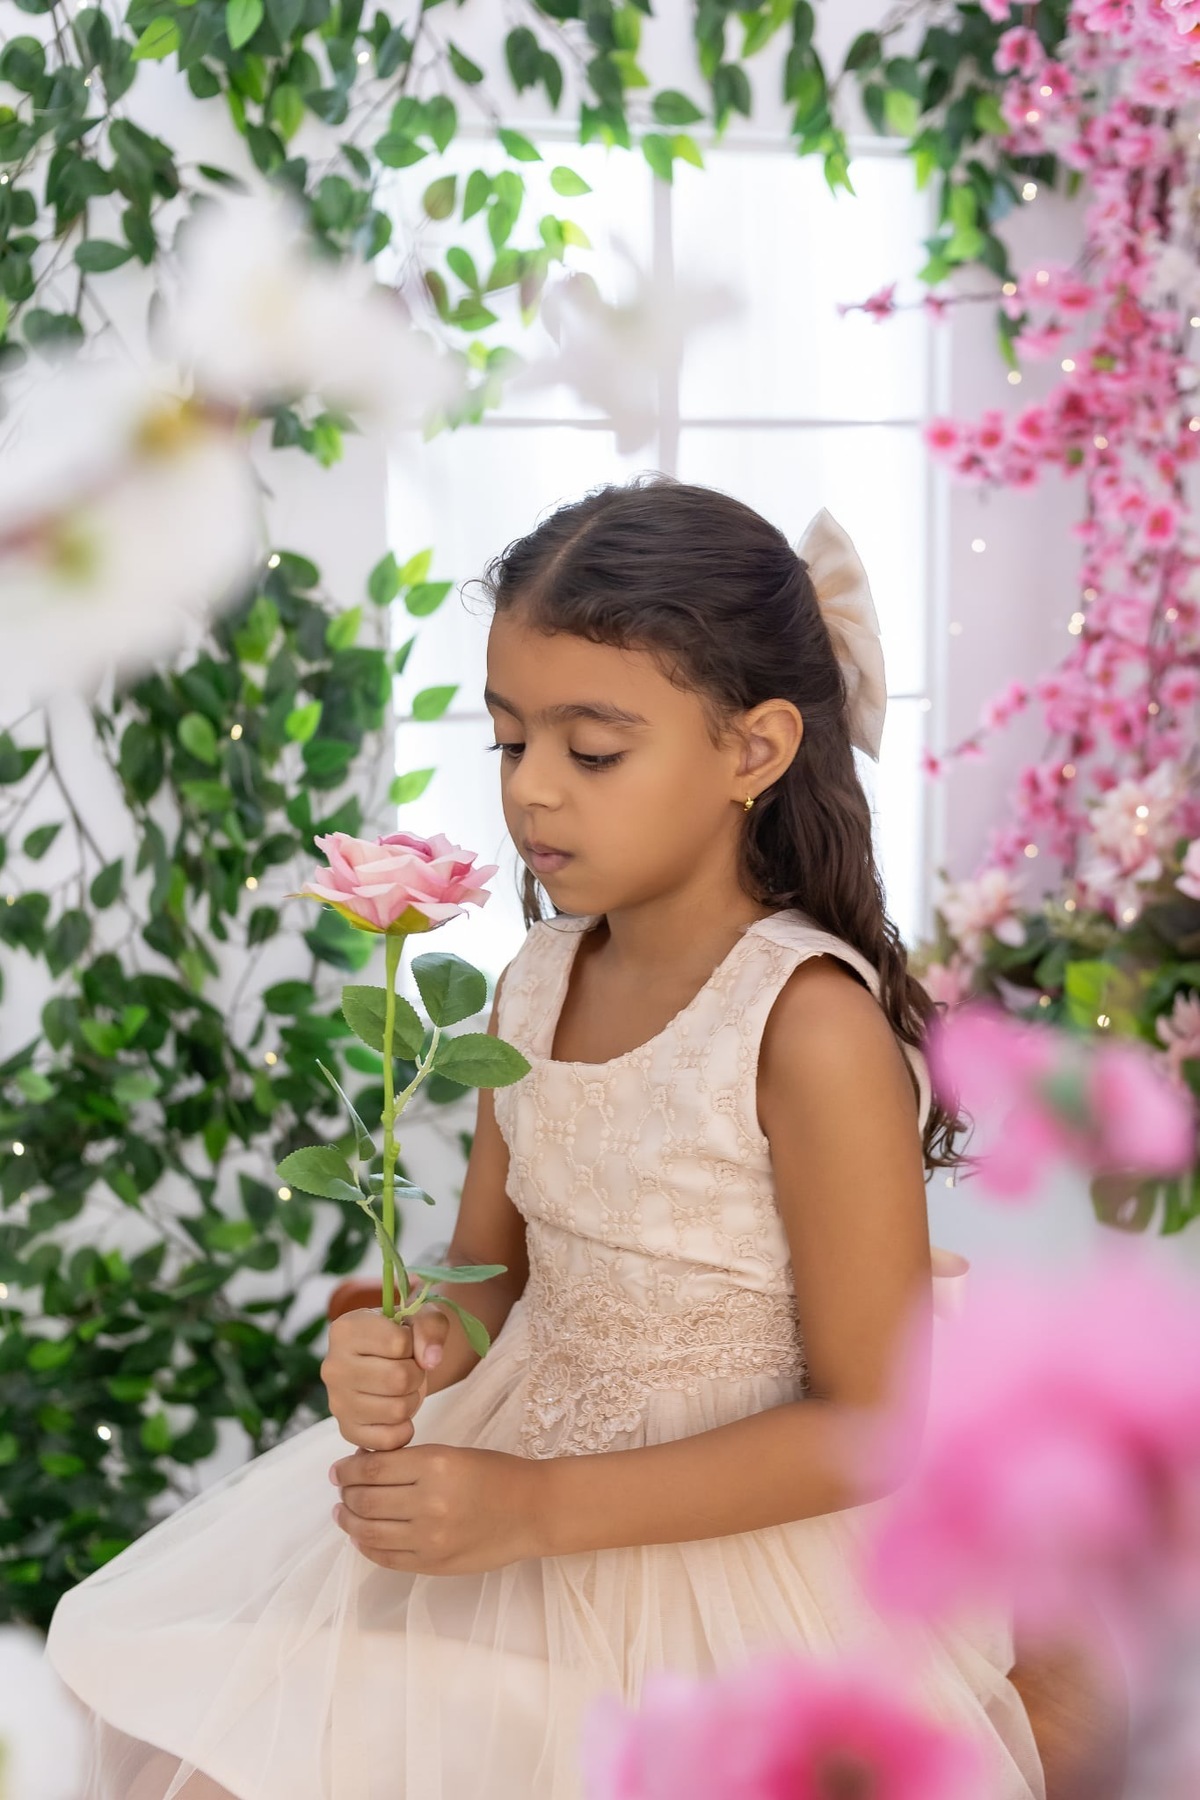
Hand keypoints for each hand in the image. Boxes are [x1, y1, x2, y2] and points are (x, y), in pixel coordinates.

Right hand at [320, 1304, 449, 1450]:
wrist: (388, 1358)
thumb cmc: (403, 1333)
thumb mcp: (421, 1315)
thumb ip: (430, 1326)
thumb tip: (431, 1360)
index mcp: (345, 1330)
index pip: (399, 1343)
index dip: (414, 1344)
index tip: (406, 1344)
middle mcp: (333, 1367)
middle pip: (398, 1378)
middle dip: (416, 1374)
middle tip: (410, 1369)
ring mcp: (337, 1402)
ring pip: (397, 1410)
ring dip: (412, 1399)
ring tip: (403, 1387)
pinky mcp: (347, 1430)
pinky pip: (388, 1440)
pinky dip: (404, 1428)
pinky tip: (400, 1412)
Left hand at [330, 1443, 545, 1574]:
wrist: (532, 1510)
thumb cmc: (494, 1474)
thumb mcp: (453, 1453)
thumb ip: (409, 1461)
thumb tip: (362, 1464)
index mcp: (435, 1464)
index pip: (372, 1469)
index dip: (347, 1469)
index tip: (337, 1470)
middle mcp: (429, 1502)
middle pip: (365, 1500)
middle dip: (345, 1494)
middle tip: (340, 1489)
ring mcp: (430, 1538)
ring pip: (369, 1531)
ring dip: (349, 1521)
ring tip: (343, 1513)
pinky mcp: (434, 1564)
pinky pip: (386, 1558)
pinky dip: (367, 1546)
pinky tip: (362, 1536)